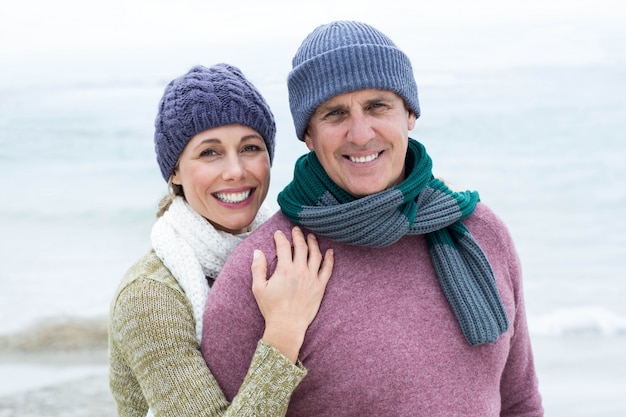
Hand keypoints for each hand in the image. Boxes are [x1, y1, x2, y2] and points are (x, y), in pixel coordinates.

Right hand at [251, 226, 333, 362]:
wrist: (287, 326)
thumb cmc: (271, 308)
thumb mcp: (258, 288)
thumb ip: (258, 268)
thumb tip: (257, 251)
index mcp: (284, 270)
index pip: (283, 246)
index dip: (280, 237)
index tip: (278, 234)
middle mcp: (300, 271)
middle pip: (301, 246)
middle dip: (298, 236)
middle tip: (296, 230)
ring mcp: (312, 278)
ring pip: (315, 254)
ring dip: (313, 243)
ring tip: (311, 237)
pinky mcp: (320, 287)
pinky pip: (328, 269)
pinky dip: (329, 259)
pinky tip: (330, 252)